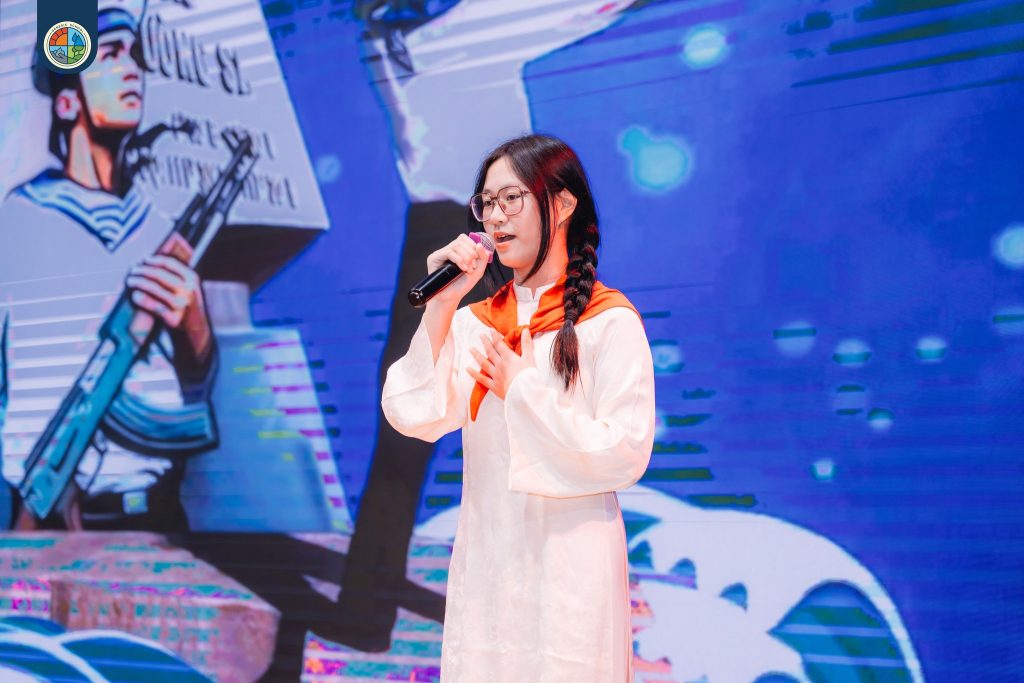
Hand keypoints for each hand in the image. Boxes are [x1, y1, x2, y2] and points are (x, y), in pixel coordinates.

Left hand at [126, 234, 211, 363]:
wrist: (194, 332)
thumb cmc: (184, 306)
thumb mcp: (186, 288)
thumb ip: (174, 274)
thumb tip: (147, 258)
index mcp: (192, 279)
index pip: (169, 263)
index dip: (153, 260)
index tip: (142, 260)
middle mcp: (189, 290)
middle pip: (159, 274)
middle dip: (142, 271)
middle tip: (132, 271)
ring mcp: (182, 305)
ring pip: (155, 288)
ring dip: (139, 282)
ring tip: (130, 281)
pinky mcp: (175, 319)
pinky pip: (155, 306)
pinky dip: (143, 300)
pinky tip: (136, 296)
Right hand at [425, 233, 490, 307]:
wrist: (451, 297)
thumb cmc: (462, 285)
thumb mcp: (478, 270)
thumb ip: (483, 257)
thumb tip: (479, 244)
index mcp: (457, 251)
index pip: (464, 238)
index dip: (472, 246)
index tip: (476, 261)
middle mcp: (447, 250)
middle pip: (461, 240)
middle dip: (471, 253)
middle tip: (472, 267)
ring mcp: (440, 254)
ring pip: (456, 245)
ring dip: (466, 257)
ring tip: (468, 270)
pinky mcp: (434, 258)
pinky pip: (449, 252)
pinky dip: (459, 260)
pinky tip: (462, 269)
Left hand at [467, 328, 534, 400]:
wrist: (525, 392)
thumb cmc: (529, 375)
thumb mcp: (530, 358)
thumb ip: (526, 344)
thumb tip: (525, 330)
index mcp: (508, 357)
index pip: (499, 344)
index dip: (495, 336)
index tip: (490, 330)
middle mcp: (499, 364)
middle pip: (490, 351)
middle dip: (485, 343)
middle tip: (480, 336)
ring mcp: (495, 375)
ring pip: (484, 363)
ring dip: (477, 355)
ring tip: (471, 349)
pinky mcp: (494, 386)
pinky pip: (482, 379)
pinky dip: (474, 374)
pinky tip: (468, 369)